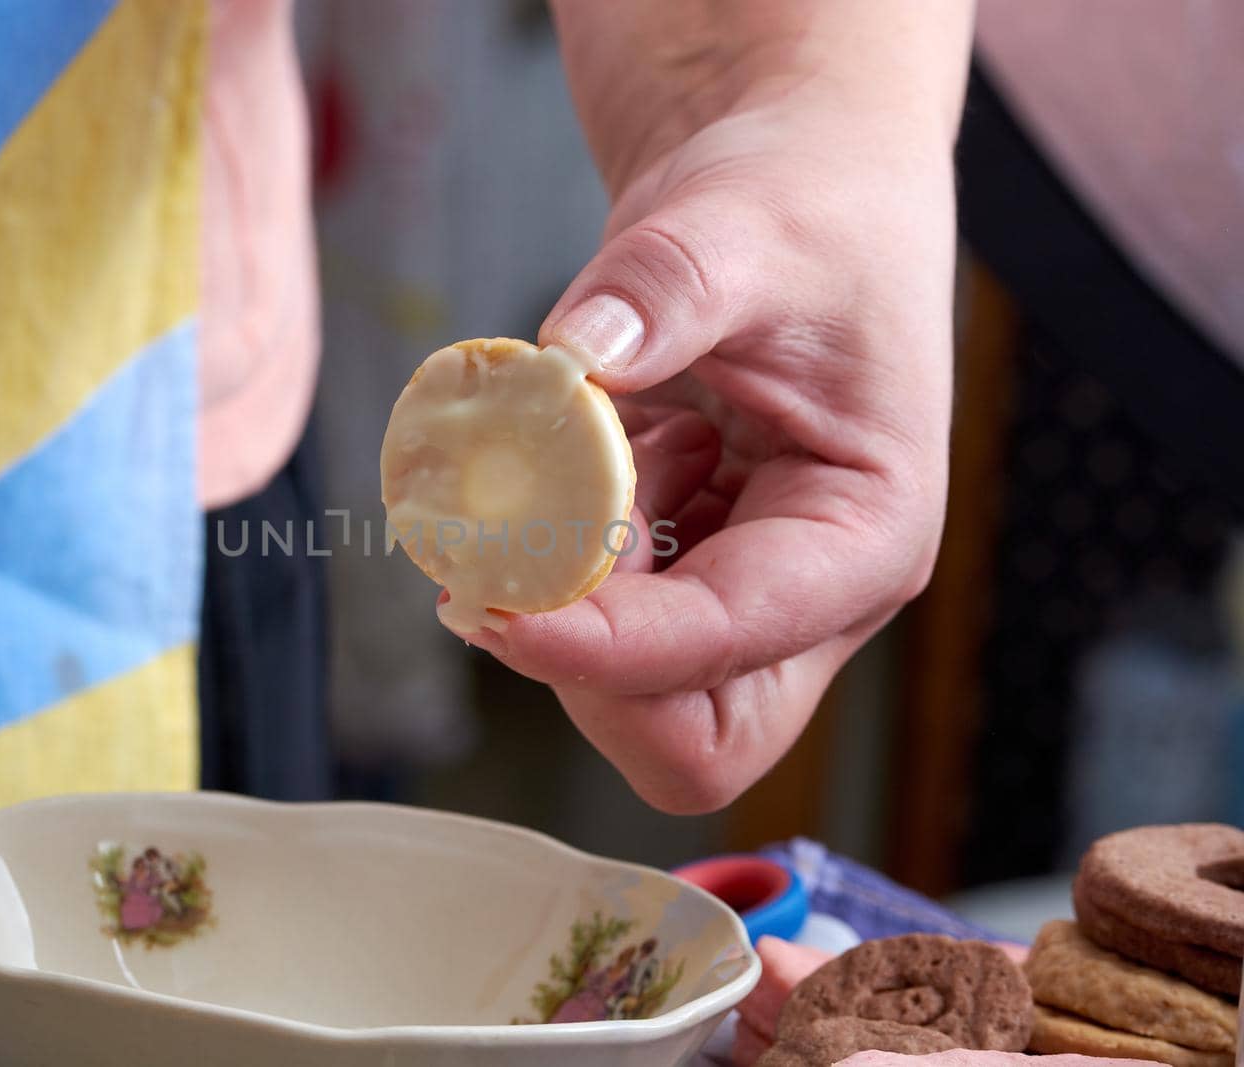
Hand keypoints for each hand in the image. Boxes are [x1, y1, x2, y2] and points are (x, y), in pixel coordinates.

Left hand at [443, 2, 971, 811]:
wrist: (797, 182)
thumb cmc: (807, 202)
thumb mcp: (743, 223)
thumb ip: (662, 289)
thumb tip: (571, 359)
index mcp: (866, 536)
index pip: (725, 645)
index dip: (600, 648)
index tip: (486, 599)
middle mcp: (811, 594)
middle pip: (687, 735)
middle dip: (582, 665)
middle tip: (516, 544)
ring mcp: (745, 590)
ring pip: (629, 691)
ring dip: (564, 595)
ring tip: (590, 443)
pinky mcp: (685, 569)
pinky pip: (599, 618)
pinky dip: (556, 554)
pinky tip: (591, 445)